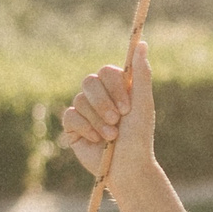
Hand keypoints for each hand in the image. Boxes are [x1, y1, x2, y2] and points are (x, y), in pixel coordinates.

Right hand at [58, 41, 157, 182]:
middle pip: (89, 82)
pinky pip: (70, 116)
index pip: (106, 71)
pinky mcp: (72, 126)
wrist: (127, 168)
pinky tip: (96, 140)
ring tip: (111, 137)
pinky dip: (85, 128)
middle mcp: (100, 96)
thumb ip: (141, 75)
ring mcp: (84, 110)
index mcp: (117, 88)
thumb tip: (142, 44)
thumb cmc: (139, 138)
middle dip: (104, 103)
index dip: (114, 87)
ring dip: (98, 120)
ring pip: (80, 100)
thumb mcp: (142, 105)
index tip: (127, 107)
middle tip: (117, 121)